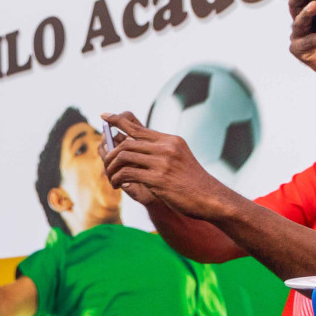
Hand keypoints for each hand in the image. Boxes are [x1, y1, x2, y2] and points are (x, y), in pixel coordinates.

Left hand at [101, 112, 233, 218]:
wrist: (211, 198)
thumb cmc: (191, 182)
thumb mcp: (178, 158)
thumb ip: (158, 151)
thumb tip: (129, 145)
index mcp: (170, 141)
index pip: (138, 127)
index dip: (117, 119)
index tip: (104, 116)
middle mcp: (166, 148)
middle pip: (125, 142)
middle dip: (110, 155)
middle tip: (107, 166)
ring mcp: (162, 162)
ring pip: (123, 156)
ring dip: (111, 168)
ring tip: (111, 178)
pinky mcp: (158, 178)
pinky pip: (126, 173)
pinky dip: (117, 178)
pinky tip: (117, 185)